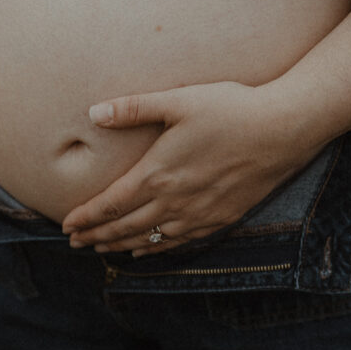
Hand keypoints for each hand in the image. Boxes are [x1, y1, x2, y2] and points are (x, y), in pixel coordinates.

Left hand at [61, 82, 323, 256]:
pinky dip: (155, 249)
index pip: (110, 205)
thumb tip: (93, 112)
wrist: (283, 129)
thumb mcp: (178, 100)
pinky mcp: (221, 218)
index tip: (66, 225)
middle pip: (124, 228)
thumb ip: (133, 108)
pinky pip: (179, 242)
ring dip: (121, 246)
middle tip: (75, 243)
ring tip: (102, 249)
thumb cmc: (231, 109)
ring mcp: (199, 214)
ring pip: (150, 240)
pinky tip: (148, 248)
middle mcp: (174, 202)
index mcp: (158, 174)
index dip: (85, 218)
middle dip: (96, 237)